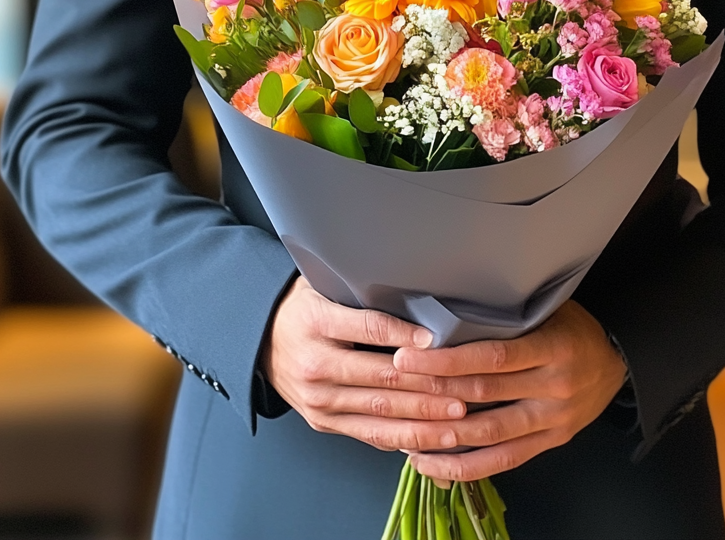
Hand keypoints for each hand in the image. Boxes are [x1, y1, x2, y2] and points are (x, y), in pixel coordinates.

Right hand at [267, 277, 468, 448]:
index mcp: (317, 322)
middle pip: (380, 379)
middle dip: (427, 388)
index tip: (435, 339)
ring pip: (379, 413)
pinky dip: (403, 439)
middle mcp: (316, 364)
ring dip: (423, 420)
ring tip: (457, 420)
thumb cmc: (305, 308)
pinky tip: (431, 439)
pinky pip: (368, 434)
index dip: (403, 335)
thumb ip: (364, 295)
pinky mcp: (322, 421)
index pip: (368, 328)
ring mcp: (318, 399)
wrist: (260, 338)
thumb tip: (417, 297)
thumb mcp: (325, 286)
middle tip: (464, 390)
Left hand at [394, 301, 625, 481]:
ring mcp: (554, 420)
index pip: (493, 357)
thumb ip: (507, 316)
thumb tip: (446, 312)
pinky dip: (467, 466)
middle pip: (486, 395)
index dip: (448, 360)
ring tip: (405, 433)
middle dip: (435, 392)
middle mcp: (555, 387)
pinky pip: (505, 461)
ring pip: (492, 435)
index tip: (408, 357)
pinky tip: (433, 464)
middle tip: (395, 390)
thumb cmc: (572, 326)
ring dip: (445, 437)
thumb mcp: (548, 309)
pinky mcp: (551, 443)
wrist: (617, 362)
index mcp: (554, 347)